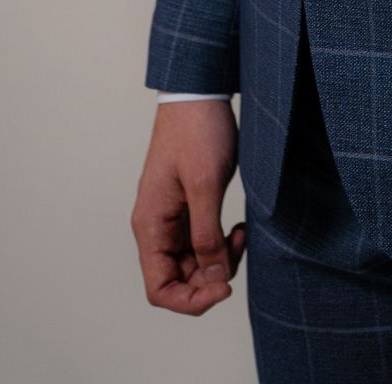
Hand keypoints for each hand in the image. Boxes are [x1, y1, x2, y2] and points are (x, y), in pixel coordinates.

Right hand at [131, 98, 246, 314]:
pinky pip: (202, 241)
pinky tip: (238, 229)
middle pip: (178, 279)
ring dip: (219, 260)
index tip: (223, 286)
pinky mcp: (189, 206)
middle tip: (238, 253)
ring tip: (241, 235)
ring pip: (193, 262)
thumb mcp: (205, 184)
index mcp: (150, 224)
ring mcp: (172, 217)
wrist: (199, 92)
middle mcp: (157, 226)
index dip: (190, 300)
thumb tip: (215, 277)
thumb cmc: (197, 131)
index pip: (159, 288)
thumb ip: (207, 235)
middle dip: (210, 278)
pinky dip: (221, 243)